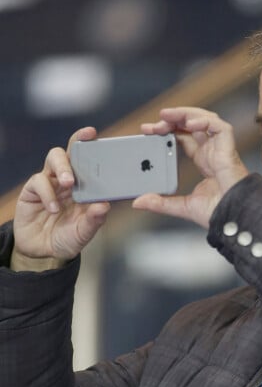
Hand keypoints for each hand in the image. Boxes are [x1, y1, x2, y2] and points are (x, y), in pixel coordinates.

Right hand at [12, 127, 110, 270]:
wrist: (43, 252)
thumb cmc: (69, 237)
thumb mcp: (84, 232)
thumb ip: (94, 220)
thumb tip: (104, 206)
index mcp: (87, 185)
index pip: (92, 159)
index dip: (94, 145)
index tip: (97, 134)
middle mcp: (69, 179)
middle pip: (71, 151)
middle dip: (78, 143)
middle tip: (85, 147)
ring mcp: (51, 182)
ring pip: (54, 158)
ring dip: (63, 167)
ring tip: (69, 183)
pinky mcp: (32, 191)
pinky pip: (38, 182)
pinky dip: (47, 193)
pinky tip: (53, 208)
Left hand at [133, 107, 248, 227]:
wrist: (233, 219)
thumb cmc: (217, 213)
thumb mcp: (182, 207)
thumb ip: (160, 203)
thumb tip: (138, 202)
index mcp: (204, 161)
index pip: (184, 137)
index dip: (167, 131)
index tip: (147, 132)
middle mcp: (212, 152)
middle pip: (192, 125)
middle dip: (172, 120)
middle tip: (151, 125)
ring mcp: (221, 149)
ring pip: (205, 120)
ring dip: (185, 114)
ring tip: (165, 115)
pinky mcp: (229, 149)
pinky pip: (220, 127)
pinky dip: (205, 120)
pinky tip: (189, 123)